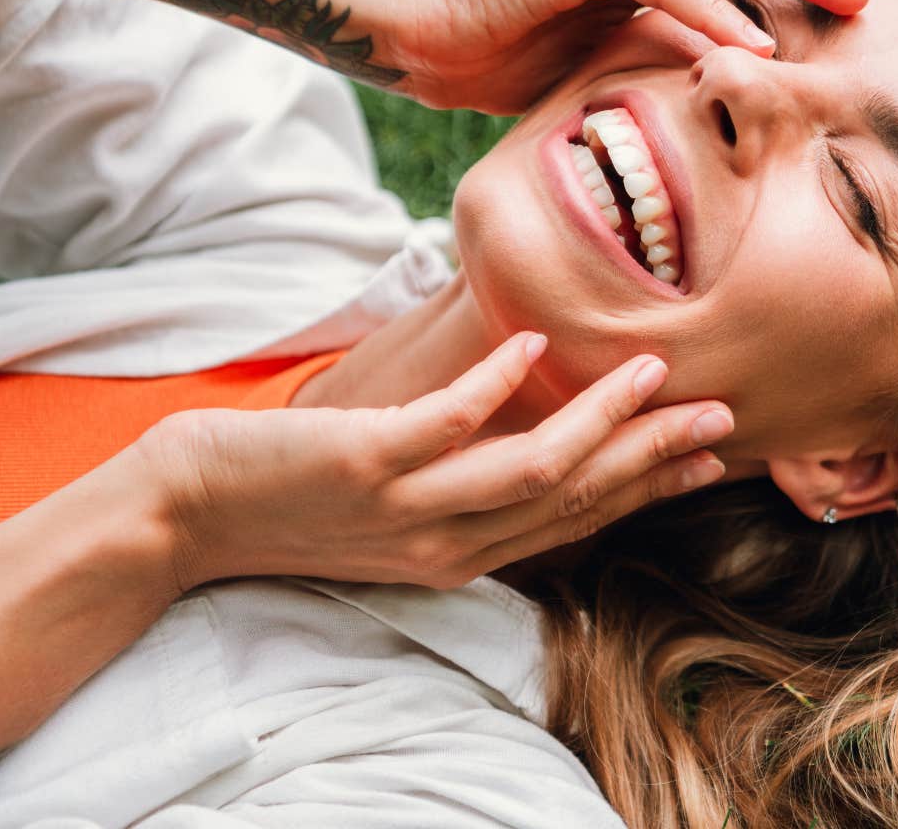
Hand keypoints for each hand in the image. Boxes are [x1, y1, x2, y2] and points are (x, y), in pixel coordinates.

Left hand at [131, 332, 732, 590]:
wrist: (180, 516)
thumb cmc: (289, 498)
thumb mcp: (394, 506)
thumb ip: (460, 475)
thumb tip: (523, 417)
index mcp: (461, 554)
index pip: (575, 518)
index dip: (647, 487)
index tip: (708, 457)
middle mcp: (445, 543)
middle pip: (573, 496)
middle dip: (651, 454)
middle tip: (717, 414)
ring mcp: (406, 508)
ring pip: (531, 470)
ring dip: (599, 419)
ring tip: (648, 369)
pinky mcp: (362, 465)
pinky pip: (447, 426)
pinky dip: (495, 384)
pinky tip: (532, 343)